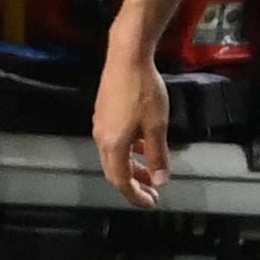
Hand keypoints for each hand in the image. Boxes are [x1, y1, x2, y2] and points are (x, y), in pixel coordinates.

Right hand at [91, 25, 171, 207]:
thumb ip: (158, 155)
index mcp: (113, 144)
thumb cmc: (143, 90)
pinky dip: (128, 150)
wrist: (126, 56)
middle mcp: (101, 138)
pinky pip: (113, 141)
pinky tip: (142, 142)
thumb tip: (159, 181)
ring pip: (114, 156)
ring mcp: (100, 124)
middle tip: (152, 191)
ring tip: (151, 168)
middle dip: (134, 184)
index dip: (135, 196)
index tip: (151, 203)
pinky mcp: (103, 113)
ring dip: (132, 166)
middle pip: (114, 170)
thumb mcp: (157, 125)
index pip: (121, 181)